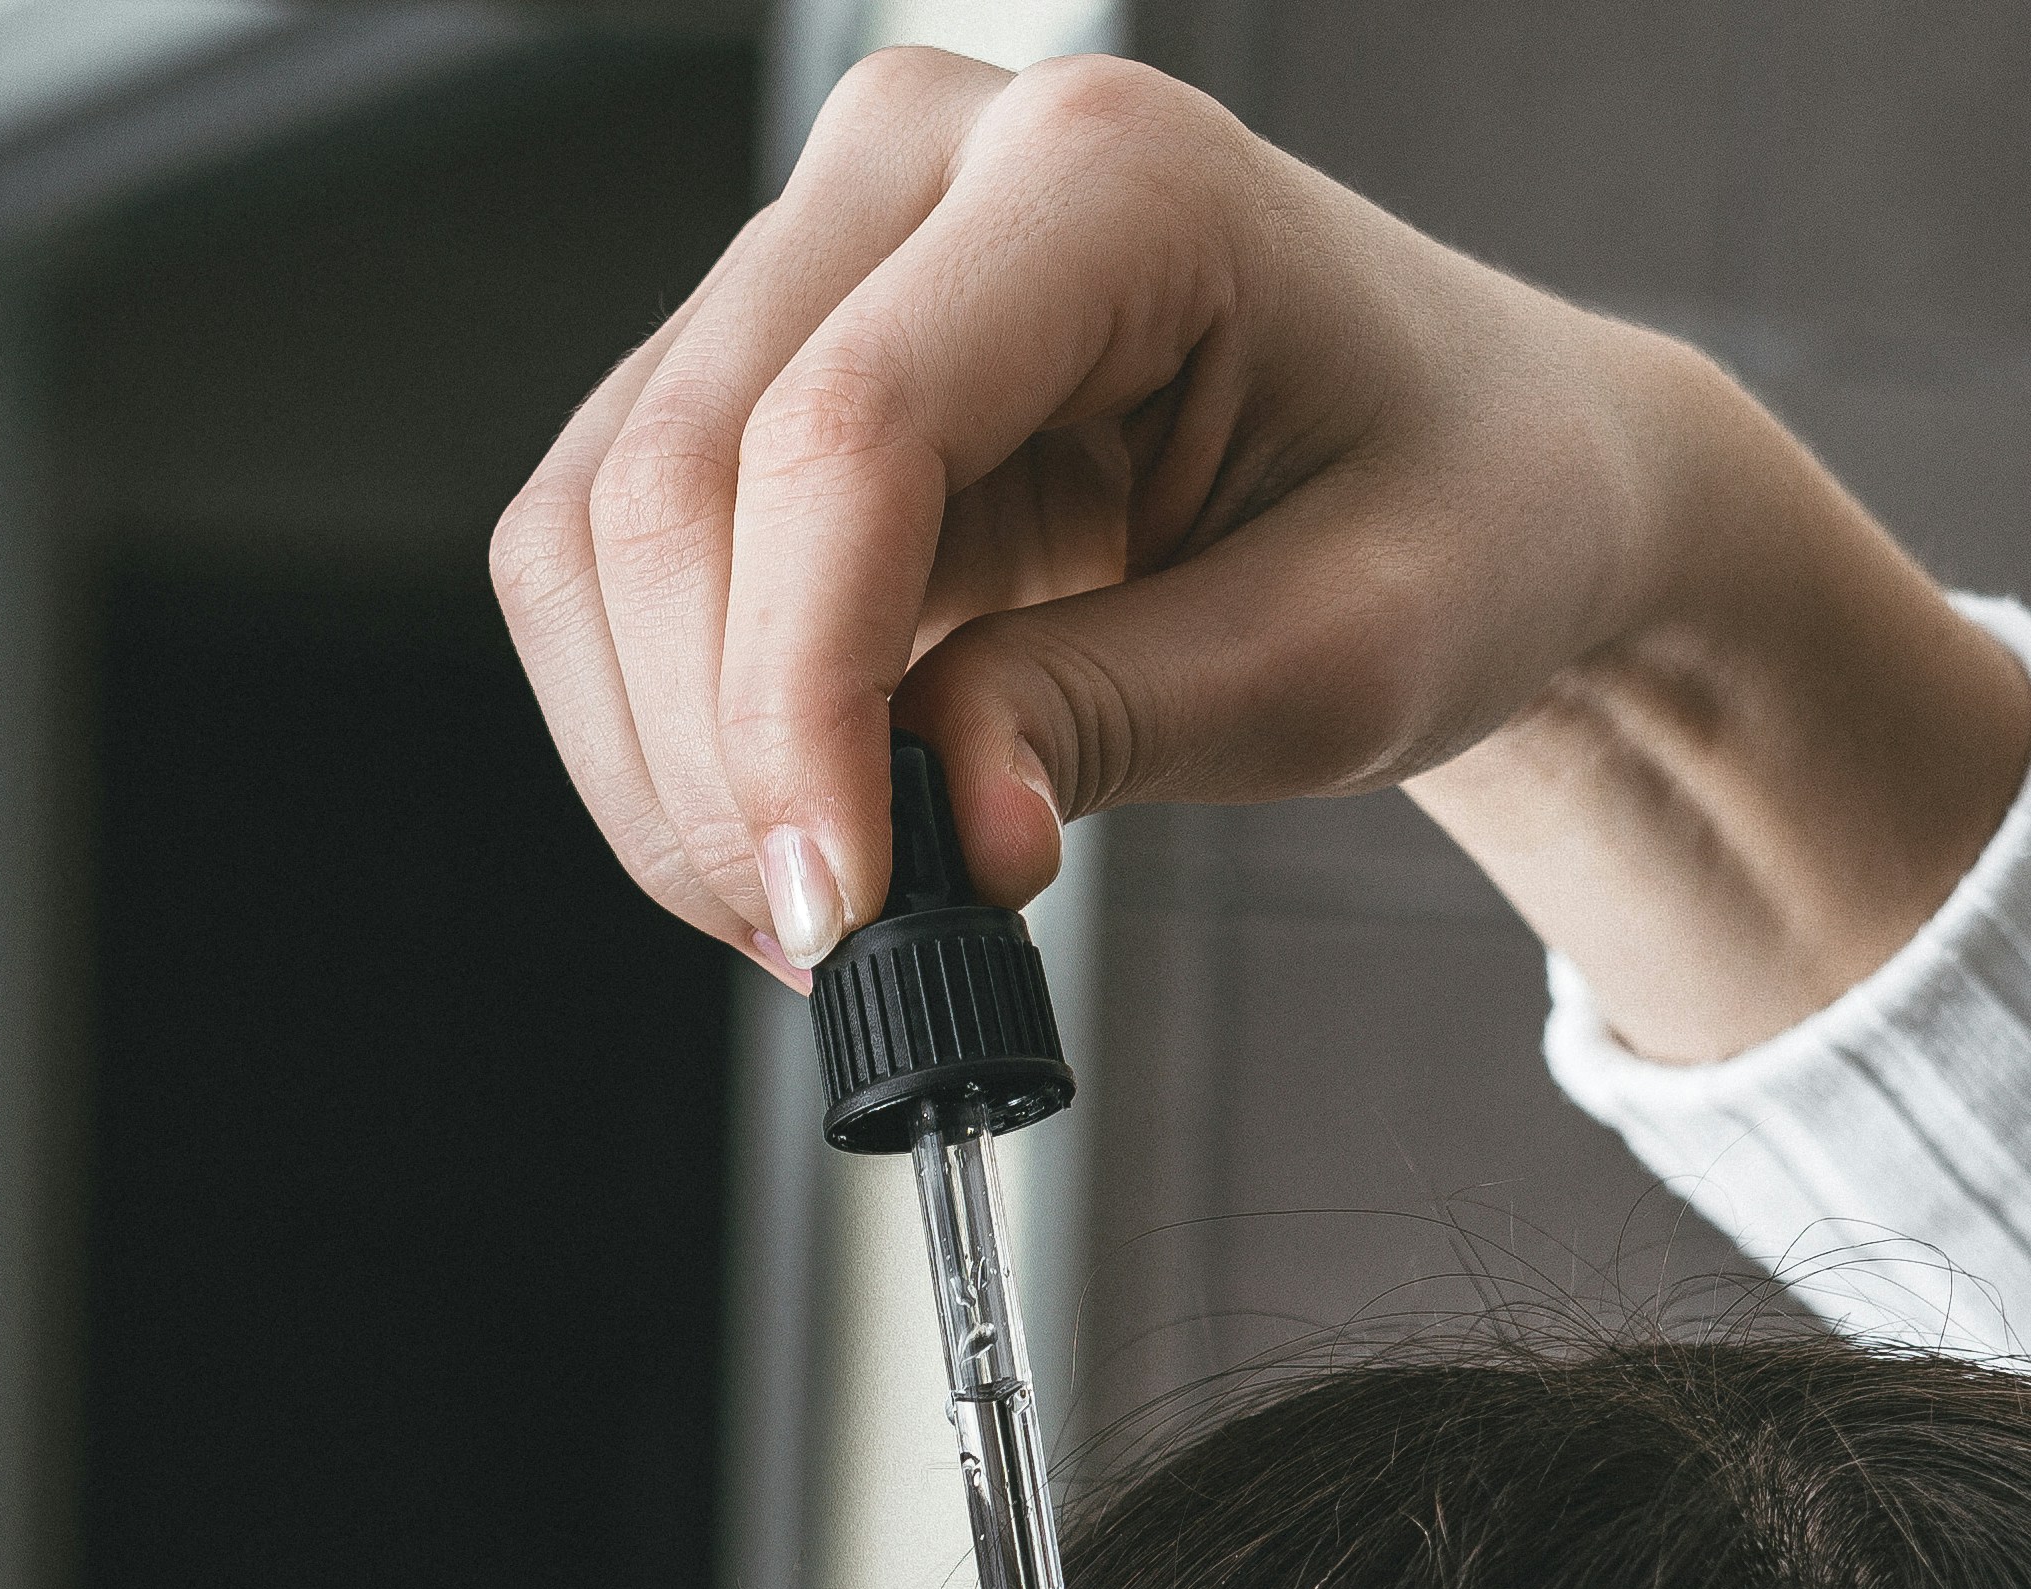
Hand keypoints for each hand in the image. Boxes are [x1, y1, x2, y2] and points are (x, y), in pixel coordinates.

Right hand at [490, 46, 2029, 1062]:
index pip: (848, 434)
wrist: (1469, 462)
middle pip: (677, 480)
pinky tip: (798, 825)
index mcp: (1111, 176)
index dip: (798, 704)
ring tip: (824, 910)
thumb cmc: (1447, 511)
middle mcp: (929, 159)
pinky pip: (606, 563)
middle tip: (840, 953)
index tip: (845, 914)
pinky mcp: (755, 360)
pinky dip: (663, 738)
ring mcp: (820, 244)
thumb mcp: (1342, 653)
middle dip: (718, 766)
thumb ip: (1117, 722)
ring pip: (596, 529)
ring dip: (664, 770)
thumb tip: (940, 839)